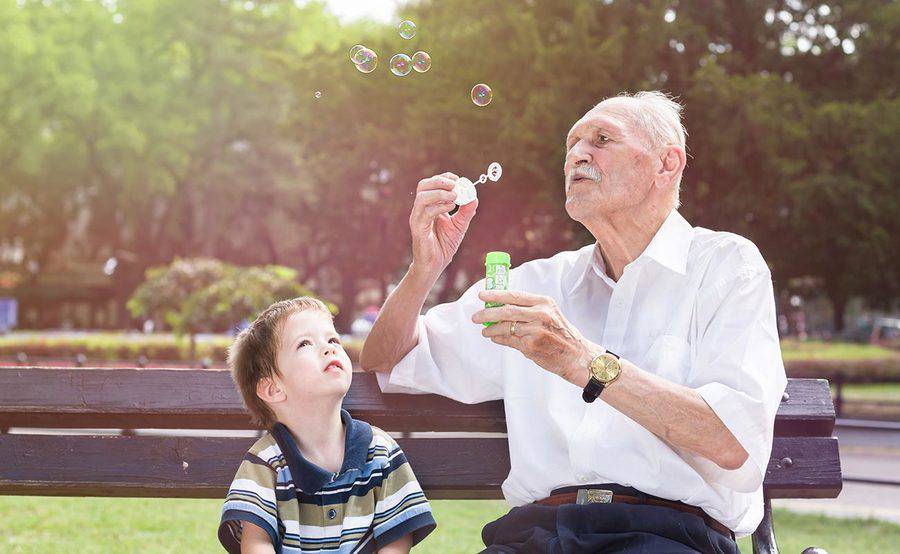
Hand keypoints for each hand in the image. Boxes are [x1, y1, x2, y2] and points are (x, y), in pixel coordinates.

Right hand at [409, 173, 477, 275]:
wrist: (435, 265)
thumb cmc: (444, 245)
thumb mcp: (459, 226)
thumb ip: (466, 212)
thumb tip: (474, 197)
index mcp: (428, 206)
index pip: (431, 184)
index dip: (444, 178)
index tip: (458, 180)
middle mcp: (420, 210)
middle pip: (423, 186)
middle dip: (439, 181)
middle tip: (455, 184)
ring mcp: (417, 219)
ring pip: (422, 197)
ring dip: (440, 193)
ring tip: (455, 196)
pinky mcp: (418, 229)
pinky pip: (426, 213)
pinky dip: (440, 207)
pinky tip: (451, 208)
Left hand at [471, 290, 593, 386]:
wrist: (576, 355)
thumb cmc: (561, 333)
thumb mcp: (549, 313)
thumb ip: (528, 309)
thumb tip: (501, 306)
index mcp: (544, 303)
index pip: (515, 295)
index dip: (496, 295)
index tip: (482, 295)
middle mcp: (541, 314)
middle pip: (507, 311)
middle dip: (487, 313)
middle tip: (476, 317)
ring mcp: (536, 331)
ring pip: (505, 327)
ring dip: (491, 329)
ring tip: (485, 330)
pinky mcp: (531, 346)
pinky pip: (509, 340)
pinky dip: (499, 339)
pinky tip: (494, 337)